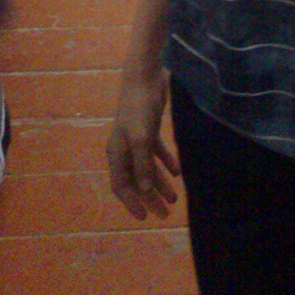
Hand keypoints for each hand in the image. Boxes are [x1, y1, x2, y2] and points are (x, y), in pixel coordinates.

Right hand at [107, 69, 180, 220]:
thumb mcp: (141, 138)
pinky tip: (177, 172)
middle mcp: (124, 149)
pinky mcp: (149, 128)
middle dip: (150, 198)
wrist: (145, 77)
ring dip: (160, 183)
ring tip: (175, 198)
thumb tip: (143, 190)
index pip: (121, 186)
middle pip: (136, 180)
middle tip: (165, 213)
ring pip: (148, 168)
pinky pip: (156, 152)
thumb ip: (142, 164)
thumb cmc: (139, 108)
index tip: (145, 218)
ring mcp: (137, 138)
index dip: (132, 203)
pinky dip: (166, 162)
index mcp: (117, 153)